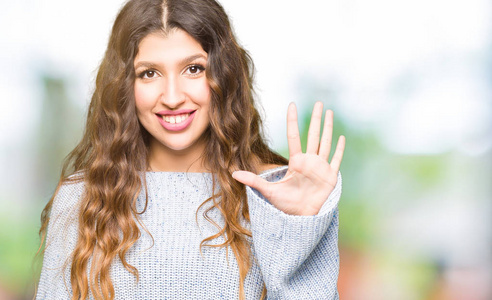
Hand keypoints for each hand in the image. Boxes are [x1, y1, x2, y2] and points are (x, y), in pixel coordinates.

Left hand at [232, 101, 344, 215]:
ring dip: (328, 128)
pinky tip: (342, 137)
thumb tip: (233, 173)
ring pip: (326, 143)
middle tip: (318, 102)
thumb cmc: (285, 204)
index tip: (292, 105)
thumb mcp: (268, 190)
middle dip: (316, 118)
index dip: (293, 121)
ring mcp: (321, 167)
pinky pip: (336, 160)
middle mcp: (309, 161)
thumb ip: (253, 180)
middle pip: (313, 134)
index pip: (294, 136)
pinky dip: (339, 149)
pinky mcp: (330, 176)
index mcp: (296, 161)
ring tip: (330, 112)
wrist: (301, 217)